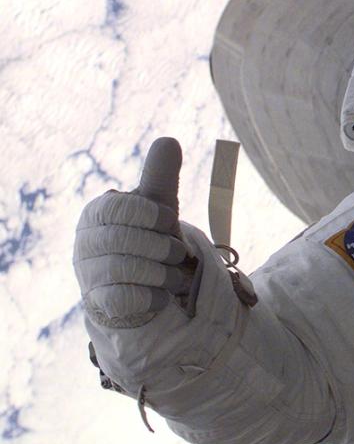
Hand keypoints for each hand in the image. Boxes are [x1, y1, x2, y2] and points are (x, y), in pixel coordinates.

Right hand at [74, 137, 196, 327]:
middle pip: (125, 241)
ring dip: (165, 273)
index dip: (151, 214)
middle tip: (178, 252)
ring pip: (129, 270)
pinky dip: (156, 295)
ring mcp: (88, 274)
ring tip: (175, 272)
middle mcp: (85, 242)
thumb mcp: (158, 205)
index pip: (117, 207)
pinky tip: (162, 292)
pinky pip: (129, 298)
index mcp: (97, 212)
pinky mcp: (100, 303)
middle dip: (163, 247)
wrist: (143, 284)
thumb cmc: (149, 237)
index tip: (167, 220)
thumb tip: (168, 140)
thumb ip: (161, 175)